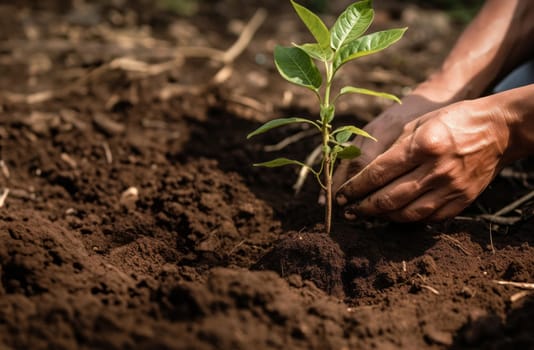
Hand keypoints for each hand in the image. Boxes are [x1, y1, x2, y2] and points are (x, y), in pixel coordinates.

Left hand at [336, 98, 510, 221]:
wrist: (497, 130)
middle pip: (388, 198)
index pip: (377, 174)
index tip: (340, 196)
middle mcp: (436, 169)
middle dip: (362, 207)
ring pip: (406, 213)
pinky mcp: (462, 201)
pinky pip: (427, 218)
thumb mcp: (417, 125)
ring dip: (381, 217)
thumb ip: (390, 149)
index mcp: (422, 145)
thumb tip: (361, 175)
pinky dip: (406, 219)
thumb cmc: (451, 121)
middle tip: (347, 211)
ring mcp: (451, 188)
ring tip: (366, 215)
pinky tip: (393, 216)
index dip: (354, 188)